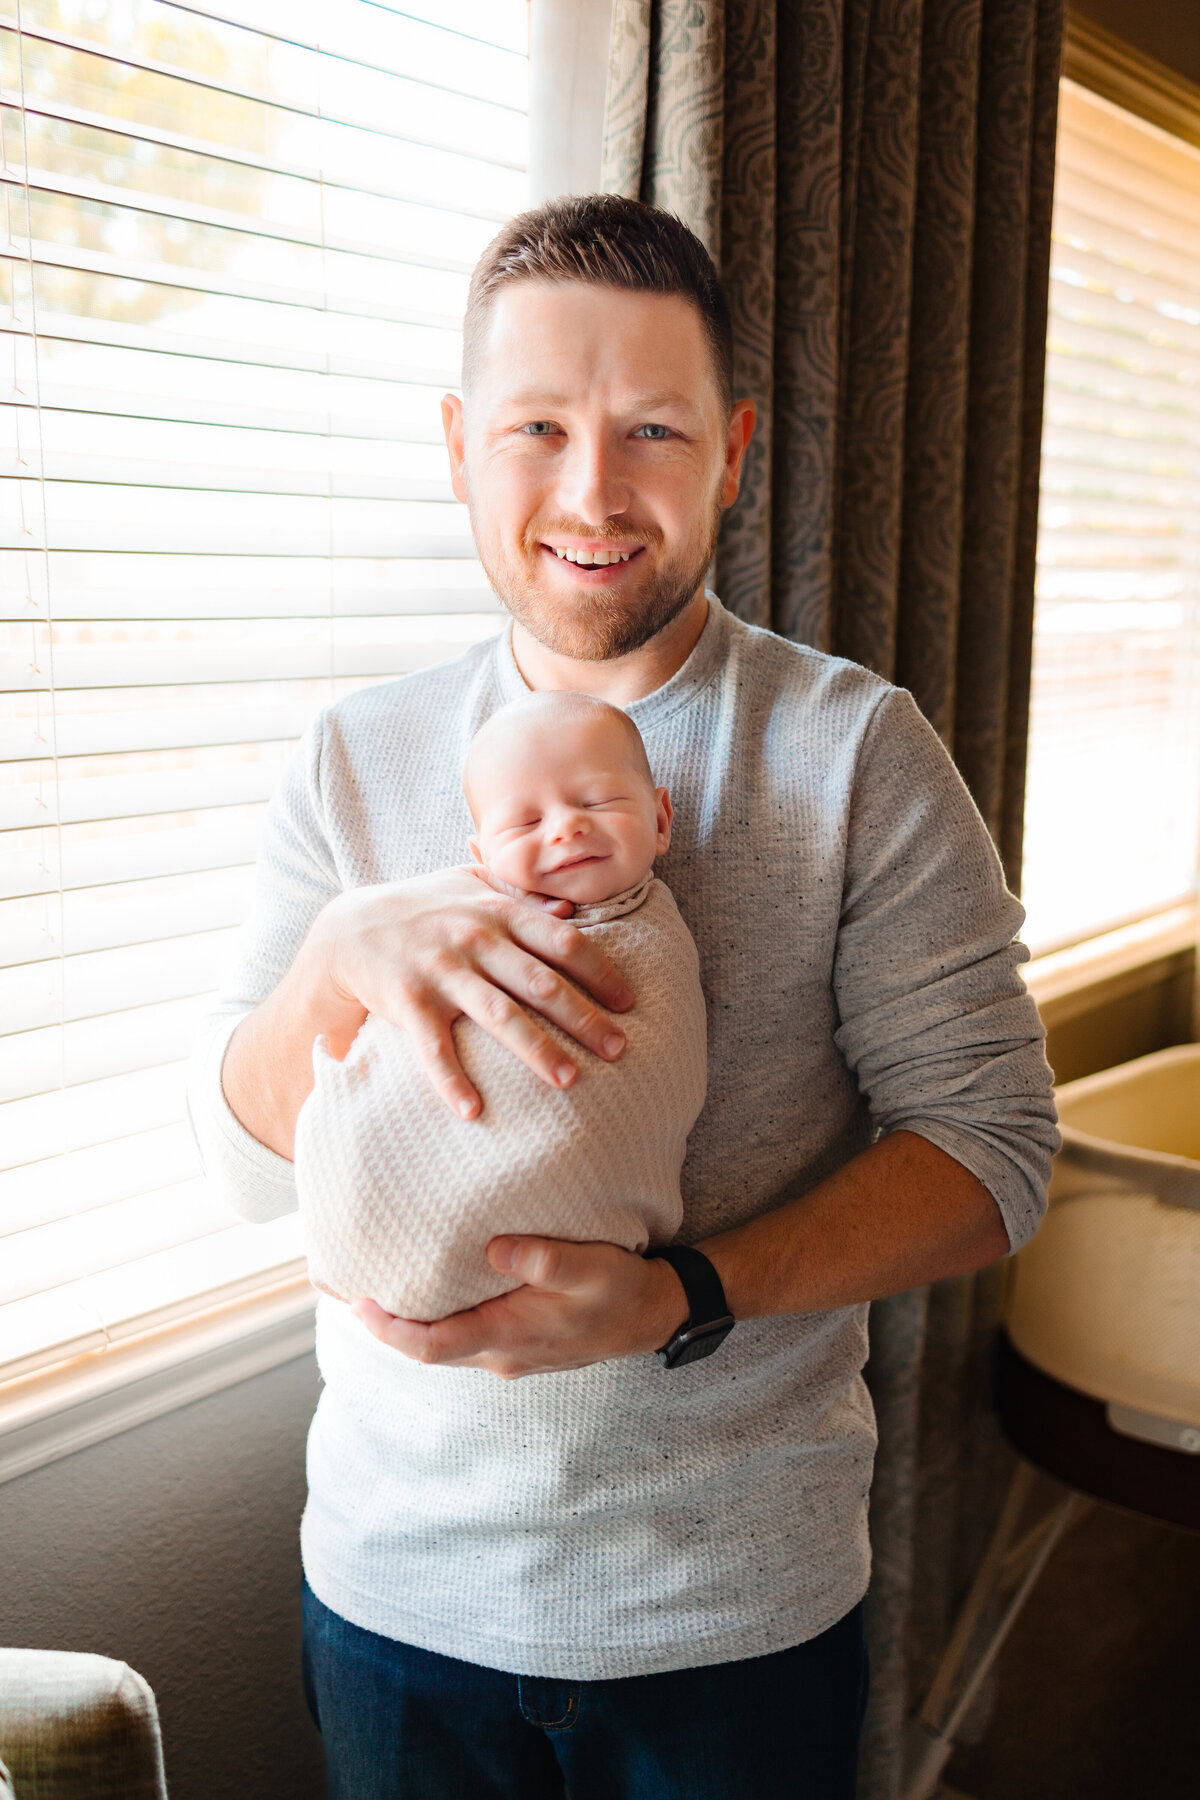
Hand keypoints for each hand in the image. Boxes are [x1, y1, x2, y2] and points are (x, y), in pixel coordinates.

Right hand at [305, 864, 634, 1118]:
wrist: (348, 928)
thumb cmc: (423, 908)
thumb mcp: (470, 886)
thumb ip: (519, 896)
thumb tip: (570, 907)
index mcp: (498, 912)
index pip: (562, 942)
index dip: (600, 971)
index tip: (628, 1002)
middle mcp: (474, 939)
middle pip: (541, 983)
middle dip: (583, 1017)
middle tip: (619, 1050)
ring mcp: (441, 971)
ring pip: (498, 1015)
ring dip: (536, 1049)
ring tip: (569, 1081)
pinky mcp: (407, 1002)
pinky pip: (433, 1048)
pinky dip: (451, 1080)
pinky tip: (472, 1110)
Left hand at [351, 1237, 688, 1379]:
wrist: (653, 1318)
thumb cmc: (622, 1291)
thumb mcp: (592, 1268)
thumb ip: (544, 1258)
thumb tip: (493, 1247)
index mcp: (507, 1337)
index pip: (428, 1345)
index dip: (387, 1329)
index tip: (357, 1301)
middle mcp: (497, 1354)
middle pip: (422, 1348)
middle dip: (380, 1324)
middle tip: (339, 1288)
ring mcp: (505, 1354)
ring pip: (440, 1344)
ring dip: (404, 1322)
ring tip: (370, 1287)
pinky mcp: (514, 1343)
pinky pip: (458, 1336)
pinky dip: (432, 1318)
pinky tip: (425, 1293)